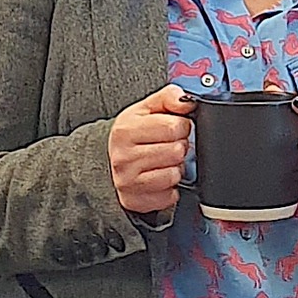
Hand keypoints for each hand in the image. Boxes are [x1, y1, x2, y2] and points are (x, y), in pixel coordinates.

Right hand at [109, 85, 194, 214]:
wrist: (111, 160)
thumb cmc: (133, 134)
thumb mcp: (147, 108)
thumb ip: (169, 97)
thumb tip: (186, 101)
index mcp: (126, 130)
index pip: (174, 127)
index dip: (181, 126)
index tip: (175, 128)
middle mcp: (123, 157)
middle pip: (176, 151)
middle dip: (179, 147)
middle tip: (169, 145)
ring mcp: (128, 181)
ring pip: (174, 174)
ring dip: (176, 167)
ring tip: (165, 161)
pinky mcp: (135, 200)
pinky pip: (170, 196)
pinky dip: (171, 188)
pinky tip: (161, 177)